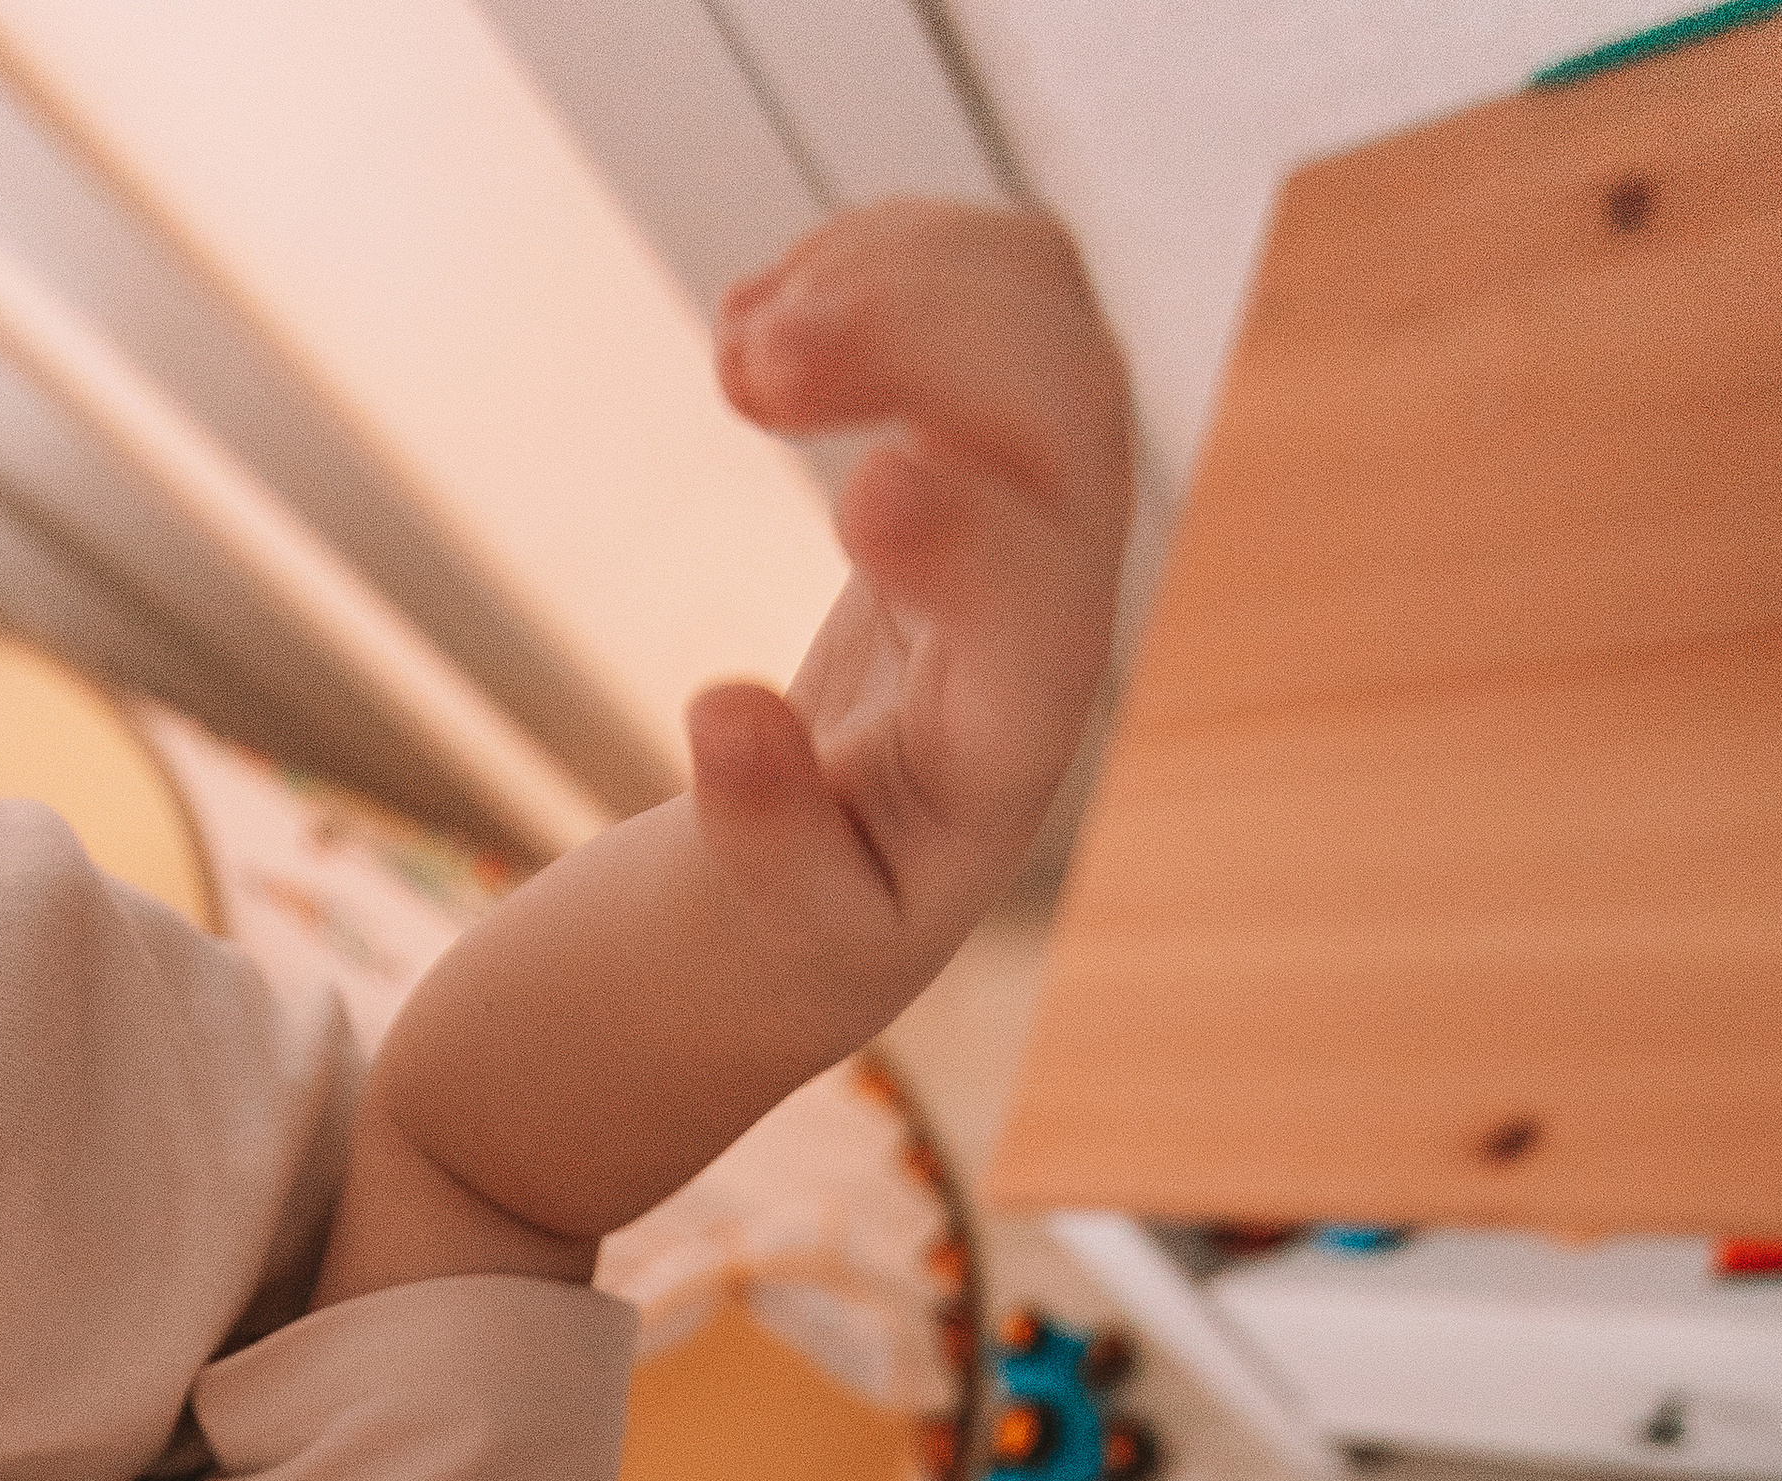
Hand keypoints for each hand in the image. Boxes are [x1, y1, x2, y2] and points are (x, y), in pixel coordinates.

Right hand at [698, 199, 1132, 984]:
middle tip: (742, 363)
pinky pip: (988, 274)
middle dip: (914, 346)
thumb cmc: (837, 895)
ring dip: (884, 277)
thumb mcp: (795, 922)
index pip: (1035, 608)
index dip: (968, 541)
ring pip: (1035, 305)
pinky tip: (750, 319)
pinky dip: (869, 256)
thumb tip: (719, 714)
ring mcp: (1048, 479)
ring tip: (732, 346)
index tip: (861, 498)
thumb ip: (770, 844)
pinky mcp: (1005, 415)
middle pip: (1056, 404)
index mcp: (1016, 724)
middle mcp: (1062, 582)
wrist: (876, 838)